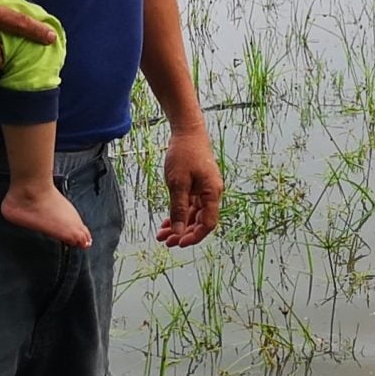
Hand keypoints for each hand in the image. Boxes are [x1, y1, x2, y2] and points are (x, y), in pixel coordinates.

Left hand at [156, 129, 221, 247]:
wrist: (187, 132)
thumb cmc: (184, 153)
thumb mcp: (178, 183)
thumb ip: (179, 208)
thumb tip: (179, 231)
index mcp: (212, 193)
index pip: (207, 223)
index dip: (194, 236)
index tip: (178, 243)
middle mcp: (211, 193)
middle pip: (200, 221)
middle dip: (184, 232)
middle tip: (166, 241)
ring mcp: (205, 190)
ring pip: (194, 214)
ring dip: (179, 225)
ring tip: (162, 234)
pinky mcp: (198, 186)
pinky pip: (190, 205)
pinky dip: (179, 213)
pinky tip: (167, 221)